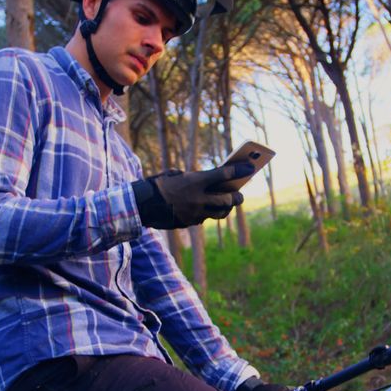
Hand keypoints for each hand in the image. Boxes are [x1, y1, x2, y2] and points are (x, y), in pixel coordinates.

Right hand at [132, 162, 255, 228]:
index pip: (223, 175)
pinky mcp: (188, 223)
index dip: (239, 171)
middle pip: (227, 200)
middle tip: (240, 195)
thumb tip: (204, 182)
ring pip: (219, 213)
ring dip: (225, 208)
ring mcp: (194, 213)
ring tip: (227, 204)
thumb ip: (192, 178)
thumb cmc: (156, 185)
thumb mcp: (174, 175)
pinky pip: (203, 219)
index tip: (251, 167)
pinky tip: (204, 209)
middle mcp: (197, 198)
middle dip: (237, 197)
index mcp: (194, 181)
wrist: (140, 205)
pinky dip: (206, 214)